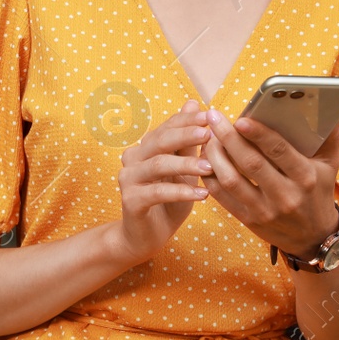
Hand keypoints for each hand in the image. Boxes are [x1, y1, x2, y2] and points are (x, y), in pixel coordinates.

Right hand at [109, 100, 212, 266]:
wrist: (146, 237)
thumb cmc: (168, 202)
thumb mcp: (183, 171)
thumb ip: (187, 142)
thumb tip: (192, 103)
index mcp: (145, 147)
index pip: (166, 127)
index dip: (187, 120)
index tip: (210, 114)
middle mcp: (132, 158)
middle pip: (160, 141)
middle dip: (186, 135)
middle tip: (209, 133)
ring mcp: (128, 179)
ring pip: (159, 165)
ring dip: (186, 164)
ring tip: (210, 167)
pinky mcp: (130, 200)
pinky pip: (158, 192)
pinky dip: (182, 192)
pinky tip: (203, 195)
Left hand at [200, 108, 338, 258]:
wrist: (313, 237)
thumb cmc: (318, 191)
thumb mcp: (330, 165)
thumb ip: (329, 136)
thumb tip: (328, 106)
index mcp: (305, 177)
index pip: (279, 151)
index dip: (259, 134)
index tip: (241, 118)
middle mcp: (285, 195)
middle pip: (250, 163)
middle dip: (228, 137)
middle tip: (213, 117)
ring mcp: (265, 210)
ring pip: (231, 180)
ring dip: (214, 156)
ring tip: (207, 138)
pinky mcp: (249, 220)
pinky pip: (222, 197)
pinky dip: (209, 177)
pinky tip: (205, 159)